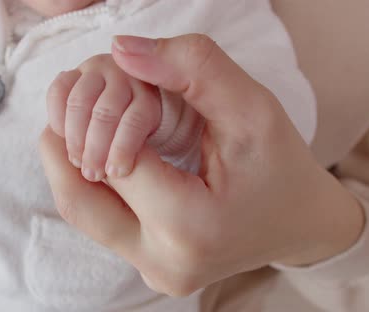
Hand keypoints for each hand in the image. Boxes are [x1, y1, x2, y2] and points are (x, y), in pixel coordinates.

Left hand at [40, 35, 363, 295]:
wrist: (302, 224)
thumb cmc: (282, 166)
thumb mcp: (252, 108)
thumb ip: (191, 68)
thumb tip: (121, 49)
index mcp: (189, 227)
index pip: (114, 158)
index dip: (108, 117)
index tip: (125, 91)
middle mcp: (162, 263)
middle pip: (78, 197)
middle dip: (67, 143)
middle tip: (80, 106)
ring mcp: (153, 273)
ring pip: (82, 213)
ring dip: (75, 163)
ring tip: (97, 128)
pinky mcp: (149, 271)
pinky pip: (101, 223)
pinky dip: (96, 184)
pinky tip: (113, 155)